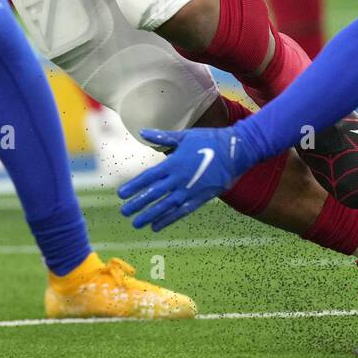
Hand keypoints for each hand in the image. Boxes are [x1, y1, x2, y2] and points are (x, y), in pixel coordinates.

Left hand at [117, 126, 255, 231]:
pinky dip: (168, 219)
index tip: (122, 194)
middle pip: (154, 194)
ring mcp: (189, 190)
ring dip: (150, 215)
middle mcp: (179, 179)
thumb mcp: (184, 136)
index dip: (135, 186)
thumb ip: (162, 138)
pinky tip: (157, 226)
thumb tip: (142, 132)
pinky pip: (181, 212)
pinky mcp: (200, 198)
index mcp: (174, 163)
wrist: (236, 152)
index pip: (149, 177)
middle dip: (138, 204)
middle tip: (124, 212)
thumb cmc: (209, 140)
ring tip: (136, 223)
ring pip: (165, 206)